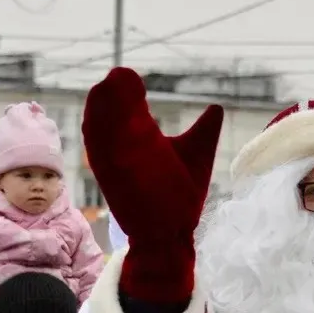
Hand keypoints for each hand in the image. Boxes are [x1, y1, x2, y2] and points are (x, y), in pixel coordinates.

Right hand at [82, 67, 223, 302]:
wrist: (172, 236)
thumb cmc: (181, 198)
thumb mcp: (195, 157)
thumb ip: (203, 131)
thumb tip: (216, 107)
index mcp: (140, 142)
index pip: (125, 110)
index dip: (123, 91)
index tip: (126, 76)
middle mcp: (123, 151)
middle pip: (110, 116)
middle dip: (111, 97)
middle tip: (118, 77)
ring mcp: (116, 165)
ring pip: (101, 132)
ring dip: (102, 112)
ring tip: (108, 89)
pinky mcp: (112, 180)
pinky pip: (99, 155)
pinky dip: (97, 136)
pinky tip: (97, 119)